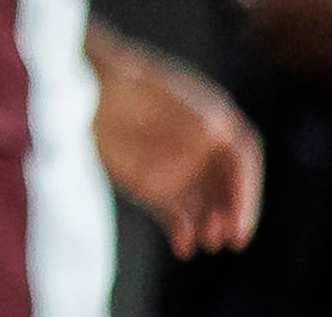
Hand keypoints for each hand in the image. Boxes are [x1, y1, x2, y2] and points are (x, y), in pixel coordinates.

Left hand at [92, 35, 261, 259]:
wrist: (85, 91)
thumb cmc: (124, 84)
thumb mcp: (161, 91)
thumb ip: (196, 115)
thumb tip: (219, 130)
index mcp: (213, 117)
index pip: (243, 158)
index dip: (246, 190)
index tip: (242, 217)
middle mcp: (200, 147)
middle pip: (227, 187)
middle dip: (231, 213)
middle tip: (228, 239)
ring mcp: (177, 168)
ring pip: (206, 206)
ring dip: (211, 226)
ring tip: (208, 242)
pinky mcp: (152, 187)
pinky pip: (176, 216)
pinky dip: (183, 233)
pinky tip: (183, 246)